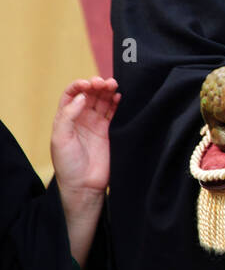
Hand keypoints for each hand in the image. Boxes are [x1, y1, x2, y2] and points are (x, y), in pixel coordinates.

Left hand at [50, 78, 119, 268]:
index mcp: (65, 118)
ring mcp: (94, 125)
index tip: (88, 84)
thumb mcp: (60, 138)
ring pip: (102, 101)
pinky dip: (116, 102)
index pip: (71, 94)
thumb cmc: (68, 165)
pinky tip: (119, 96)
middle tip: (104, 83)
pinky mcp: (107, 132)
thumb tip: (82, 96)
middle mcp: (80, 119)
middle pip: (89, 95)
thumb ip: (69, 115)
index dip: (79, 85)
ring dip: (107, 91)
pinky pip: (112, 112)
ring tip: (113, 85)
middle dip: (96, 85)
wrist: (83, 186)